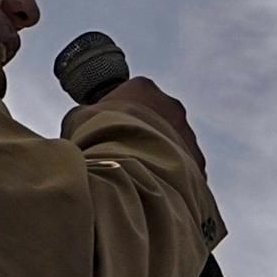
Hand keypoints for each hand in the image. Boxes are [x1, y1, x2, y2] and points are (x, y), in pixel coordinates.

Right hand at [67, 74, 203, 172]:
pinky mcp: (198, 162)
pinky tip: (155, 189)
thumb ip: (84, 114)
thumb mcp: (78, 119)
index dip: (118, 115)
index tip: (108, 132)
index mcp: (142, 88)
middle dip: (144, 134)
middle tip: (125, 155)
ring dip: (159, 156)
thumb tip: (82, 119)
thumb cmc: (99, 139)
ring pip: (173, 144)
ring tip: (139, 177)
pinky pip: (184, 168)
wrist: (130, 171)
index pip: (132, 95)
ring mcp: (187, 134)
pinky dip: (172, 177)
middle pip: (157, 118)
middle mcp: (171, 106)